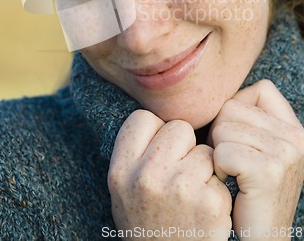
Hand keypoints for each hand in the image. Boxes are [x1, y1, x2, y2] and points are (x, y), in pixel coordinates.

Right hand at [108, 109, 231, 239]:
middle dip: (183, 146)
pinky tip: (205, 209)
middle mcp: (146, 176)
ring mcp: (179, 188)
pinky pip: (219, 172)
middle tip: (178, 175)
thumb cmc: (147, 225)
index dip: (155, 131)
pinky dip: (216, 188)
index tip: (158, 150)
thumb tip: (156, 115)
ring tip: (191, 195)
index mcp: (120, 170)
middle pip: (178, 127)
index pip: (143, 118)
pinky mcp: (209, 202)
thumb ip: (134, 153)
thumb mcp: (123, 190)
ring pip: (204, 149)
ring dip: (203, 168)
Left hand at [209, 80, 303, 239]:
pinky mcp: (269, 171)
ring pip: (223, 128)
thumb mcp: (260, 147)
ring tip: (233, 172)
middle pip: (232, 107)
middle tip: (232, 160)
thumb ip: (249, 118)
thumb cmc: (250, 190)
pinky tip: (230, 182)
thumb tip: (216, 88)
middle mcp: (296, 137)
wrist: (263, 236)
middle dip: (221, 133)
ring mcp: (286, 153)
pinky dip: (217, 168)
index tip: (239, 138)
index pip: (260, 89)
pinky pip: (222, 151)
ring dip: (218, 152)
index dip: (237, 110)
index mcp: (294, 128)